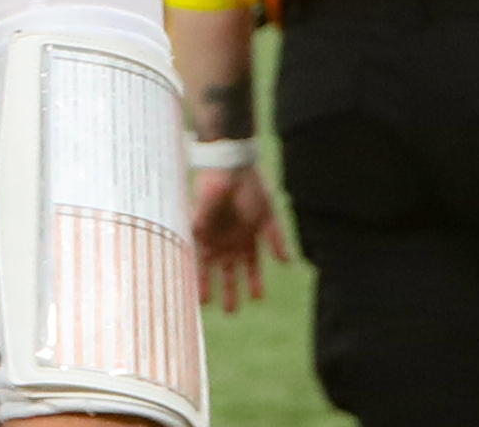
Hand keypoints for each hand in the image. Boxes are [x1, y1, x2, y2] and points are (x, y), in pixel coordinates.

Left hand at [191, 157, 283, 309]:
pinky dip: (193, 264)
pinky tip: (190, 279)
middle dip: (230, 291)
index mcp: (247, 240)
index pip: (251, 268)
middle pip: (229, 272)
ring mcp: (212, 235)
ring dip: (208, 284)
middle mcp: (229, 242)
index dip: (254, 283)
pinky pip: (193, 249)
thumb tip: (287, 263)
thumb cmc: (251, 189)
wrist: (230, 166)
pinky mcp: (197, 226)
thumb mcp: (268, 214)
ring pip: (209, 266)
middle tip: (231, 311)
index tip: (257, 299)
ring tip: (206, 302)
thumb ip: (276, 239)